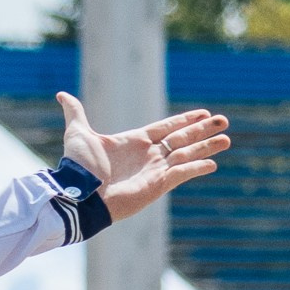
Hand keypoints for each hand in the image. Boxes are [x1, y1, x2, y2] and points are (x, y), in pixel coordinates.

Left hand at [55, 93, 229, 223]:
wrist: (79, 193)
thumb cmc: (78, 167)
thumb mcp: (78, 133)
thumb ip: (76, 112)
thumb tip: (62, 95)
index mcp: (134, 141)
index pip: (165, 128)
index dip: (184, 120)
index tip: (203, 113)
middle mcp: (147, 155)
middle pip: (182, 139)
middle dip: (203, 130)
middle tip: (224, 121)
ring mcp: (154, 171)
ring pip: (186, 154)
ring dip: (207, 146)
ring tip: (227, 139)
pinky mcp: (157, 186)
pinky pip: (182, 174)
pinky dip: (197, 168)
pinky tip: (213, 163)